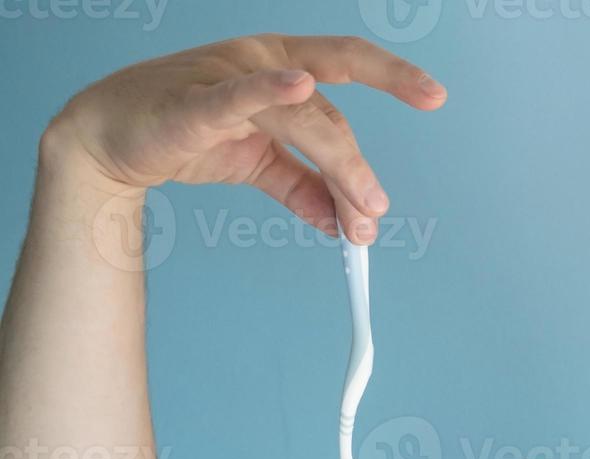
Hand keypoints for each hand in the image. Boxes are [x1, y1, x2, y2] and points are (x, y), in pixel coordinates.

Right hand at [43, 33, 445, 242]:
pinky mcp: (194, 102)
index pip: (347, 64)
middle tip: (378, 210)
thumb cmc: (186, 135)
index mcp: (282, 68)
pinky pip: (237, 96)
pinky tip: (298, 85)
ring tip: (362, 211)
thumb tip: (347, 222)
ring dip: (339, 166)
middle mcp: (261, 62)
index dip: (392, 75)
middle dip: (359, 164)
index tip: (434, 95)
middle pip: (330, 111)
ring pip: (301, 119)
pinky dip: (268, 91)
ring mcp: (228, 77)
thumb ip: (305, 189)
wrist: (112, 142)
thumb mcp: (260, 164)